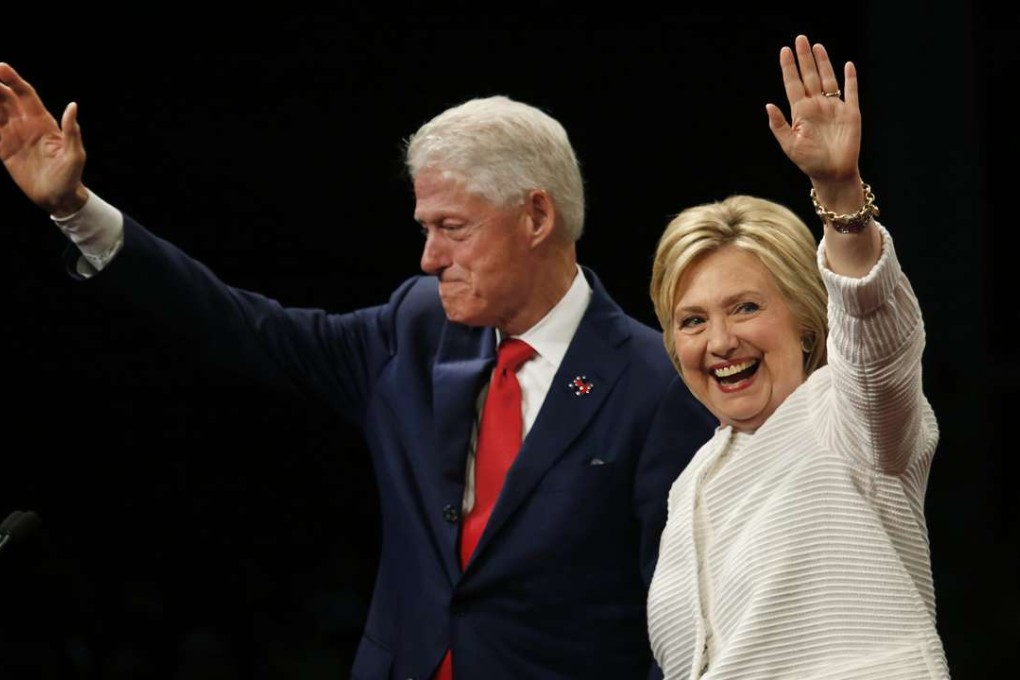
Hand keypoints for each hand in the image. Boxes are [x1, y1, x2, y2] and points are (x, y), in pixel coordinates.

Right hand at [0, 63, 87, 215]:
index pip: (26, 95)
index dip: (14, 80)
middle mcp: (26, 125)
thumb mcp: (74, 154)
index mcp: (43, 122)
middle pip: (7, 99)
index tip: (1, 67)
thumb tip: (73, 106)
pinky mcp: (4, 150)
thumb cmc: (71, 176)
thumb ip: (72, 131)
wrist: (58, 198)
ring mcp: (14, 136)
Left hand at [766, 35, 860, 201]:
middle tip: (800, 39)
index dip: (789, 68)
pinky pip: (851, 92)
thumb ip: (779, 125)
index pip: (793, 84)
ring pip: (829, 79)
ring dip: (824, 63)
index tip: (784, 51)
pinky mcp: (850, 113)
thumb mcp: (789, 145)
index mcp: (801, 112)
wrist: (832, 174)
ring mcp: (834, 108)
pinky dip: (850, 79)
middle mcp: (817, 106)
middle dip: (805, 58)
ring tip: (817, 46)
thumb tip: (768, 105)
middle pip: (810, 76)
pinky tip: (847, 65)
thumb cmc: (809, 162)